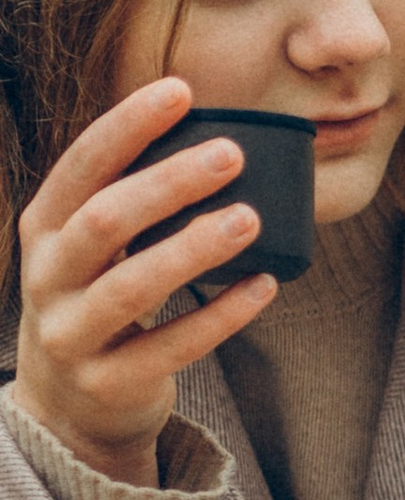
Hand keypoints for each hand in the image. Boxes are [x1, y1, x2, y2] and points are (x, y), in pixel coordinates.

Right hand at [12, 79, 280, 484]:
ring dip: (193, 248)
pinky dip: (220, 315)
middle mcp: (48, 277)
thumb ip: (131, 204)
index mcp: (46, 228)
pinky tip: (263, 286)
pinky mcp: (109, 382)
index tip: (180, 90)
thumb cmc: (99, 304)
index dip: (127, 125)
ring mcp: (73, 333)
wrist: (68, 408)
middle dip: (167, 183)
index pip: (81, 165)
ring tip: (250, 218)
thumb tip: (215, 141)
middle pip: (104, 220)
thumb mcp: (93, 250)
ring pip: (133, 286)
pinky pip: (170, 346)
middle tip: (230, 155)